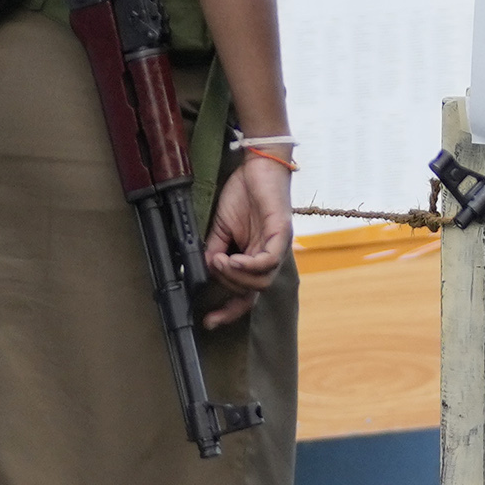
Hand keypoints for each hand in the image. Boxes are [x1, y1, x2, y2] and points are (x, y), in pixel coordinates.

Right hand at [199, 147, 293, 321]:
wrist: (258, 164)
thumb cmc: (243, 193)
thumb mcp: (221, 227)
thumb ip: (214, 249)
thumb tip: (202, 271)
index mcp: (255, 257)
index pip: (246, 294)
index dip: (229, 311)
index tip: (209, 321)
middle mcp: (269, 257)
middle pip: (253, 291)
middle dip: (228, 287)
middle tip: (212, 267)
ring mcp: (278, 246)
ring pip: (262, 281)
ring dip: (237, 276)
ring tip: (220, 260)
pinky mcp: (282, 233)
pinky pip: (269, 261)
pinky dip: (250, 265)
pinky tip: (233, 259)